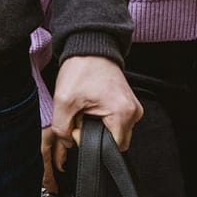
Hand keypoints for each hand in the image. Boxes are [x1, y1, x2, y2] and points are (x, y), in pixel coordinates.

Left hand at [45, 55, 142, 193]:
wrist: (92, 47)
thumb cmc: (81, 70)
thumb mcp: (63, 102)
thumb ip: (62, 130)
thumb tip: (70, 142)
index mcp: (123, 113)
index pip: (112, 149)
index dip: (92, 143)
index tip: (81, 124)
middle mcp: (134, 112)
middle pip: (114, 142)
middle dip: (95, 135)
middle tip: (82, 115)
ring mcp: (133, 108)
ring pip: (115, 132)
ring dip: (98, 127)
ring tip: (87, 108)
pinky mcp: (128, 105)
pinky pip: (116, 123)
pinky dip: (103, 119)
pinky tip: (93, 105)